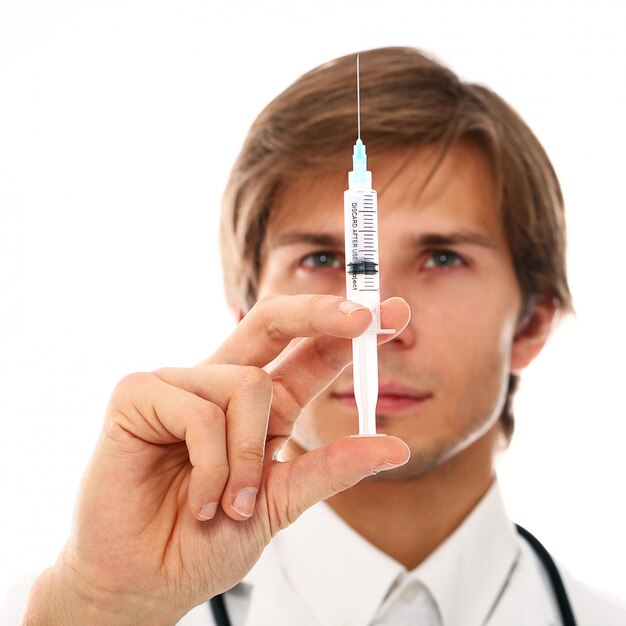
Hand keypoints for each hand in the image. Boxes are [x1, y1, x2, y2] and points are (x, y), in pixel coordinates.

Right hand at [25, 294, 410, 624]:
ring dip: (248, 458)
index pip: (309, 353)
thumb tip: (396, 447)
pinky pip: (199, 410)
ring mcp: (180, 384)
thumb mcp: (283, 502)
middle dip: (320, 312)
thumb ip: (332, 468)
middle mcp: (223, 385)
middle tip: (362, 318)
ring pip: (246, 383)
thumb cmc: (205, 540)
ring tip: (231, 502)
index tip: (396, 314)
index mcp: (261, 405)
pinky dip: (210, 465)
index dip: (349, 331)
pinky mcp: (138, 394)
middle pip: (273, 320)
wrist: (143, 581)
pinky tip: (196, 499)